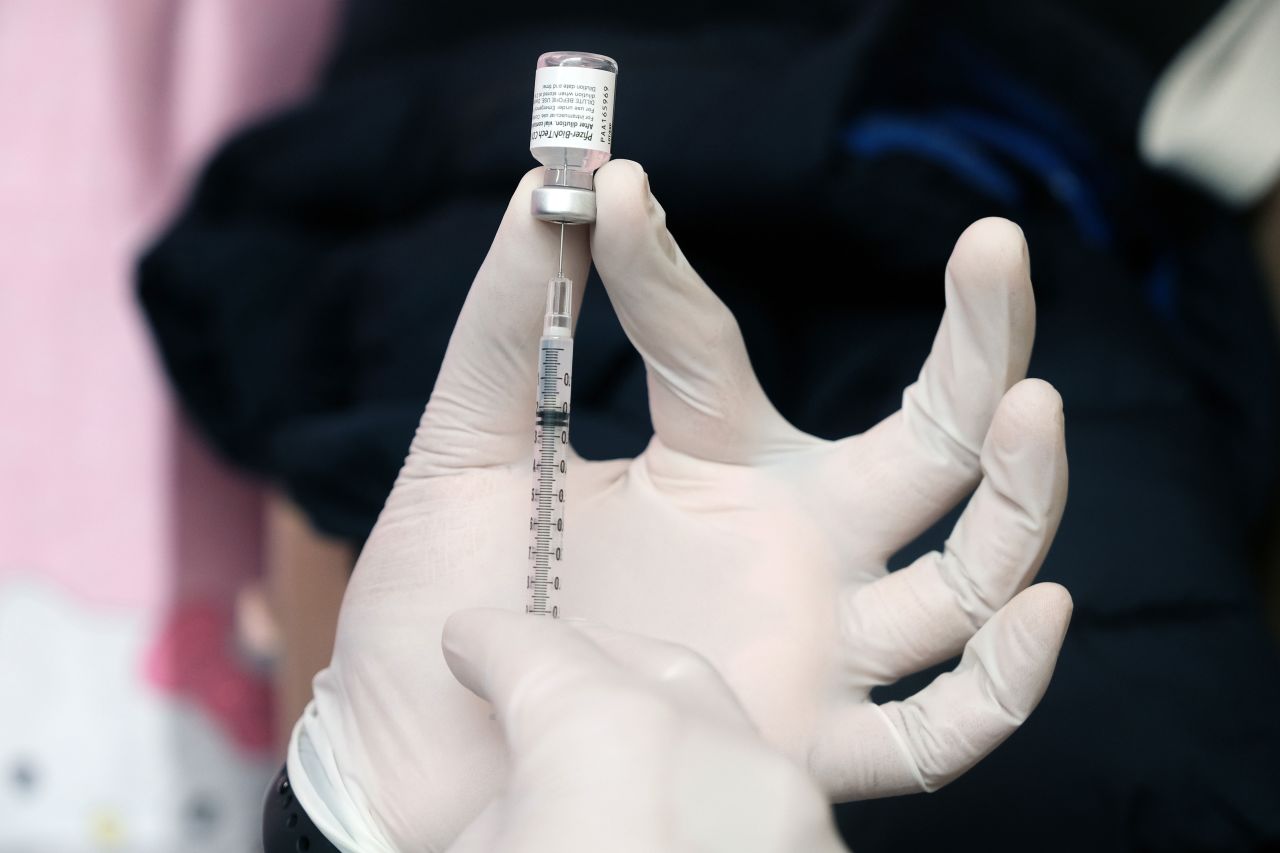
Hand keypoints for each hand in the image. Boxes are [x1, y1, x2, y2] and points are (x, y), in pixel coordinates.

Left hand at [289, 160, 1071, 850]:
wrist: (410, 758)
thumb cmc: (436, 606)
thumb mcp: (465, 453)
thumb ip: (506, 330)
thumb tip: (540, 201)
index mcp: (706, 461)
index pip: (716, 346)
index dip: (666, 269)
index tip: (613, 193)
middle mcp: (785, 542)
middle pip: (928, 443)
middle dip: (982, 346)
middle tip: (996, 250)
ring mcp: (808, 641)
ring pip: (966, 574)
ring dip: (1017, 495)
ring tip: (1028, 406)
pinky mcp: (802, 743)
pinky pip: (936, 731)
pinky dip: (1001, 683)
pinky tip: (1038, 606)